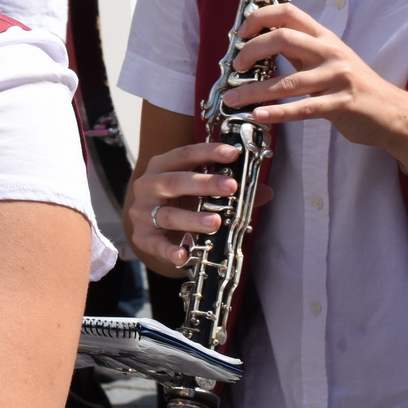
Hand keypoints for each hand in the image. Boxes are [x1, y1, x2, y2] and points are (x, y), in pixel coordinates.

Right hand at [125, 141, 246, 270]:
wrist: (147, 224)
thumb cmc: (178, 200)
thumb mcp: (199, 190)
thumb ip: (229, 190)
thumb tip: (265, 191)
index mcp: (162, 166)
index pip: (185, 154)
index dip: (208, 152)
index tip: (233, 153)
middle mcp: (148, 185)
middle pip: (175, 181)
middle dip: (204, 183)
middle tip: (231, 186)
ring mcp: (142, 212)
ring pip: (168, 214)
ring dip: (193, 218)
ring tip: (216, 222)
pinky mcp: (142, 237)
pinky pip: (156, 244)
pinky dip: (170, 250)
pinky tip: (185, 255)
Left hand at [219, 2, 405, 147]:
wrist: (393, 112)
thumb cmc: (354, 86)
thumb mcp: (329, 59)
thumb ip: (299, 51)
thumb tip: (260, 44)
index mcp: (325, 38)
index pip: (289, 12)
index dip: (260, 17)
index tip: (241, 34)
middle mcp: (330, 52)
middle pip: (283, 38)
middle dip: (252, 50)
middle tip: (236, 67)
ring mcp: (337, 77)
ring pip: (287, 81)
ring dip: (254, 91)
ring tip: (232, 100)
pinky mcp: (341, 104)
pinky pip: (303, 108)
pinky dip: (278, 112)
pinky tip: (259, 115)